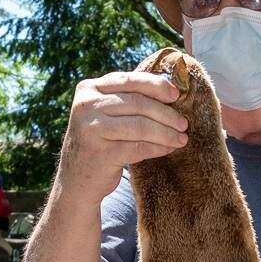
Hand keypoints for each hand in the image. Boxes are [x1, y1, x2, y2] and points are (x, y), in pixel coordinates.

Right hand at [58, 69, 188, 201]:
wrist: (76, 180)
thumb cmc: (99, 142)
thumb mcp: (104, 114)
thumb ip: (126, 99)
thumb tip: (170, 90)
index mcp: (88, 88)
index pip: (128, 81)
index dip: (156, 85)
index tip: (176, 94)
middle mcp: (86, 105)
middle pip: (137, 103)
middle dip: (165, 113)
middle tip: (184, 123)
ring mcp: (91, 129)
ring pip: (140, 126)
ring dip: (165, 133)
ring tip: (181, 139)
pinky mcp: (100, 153)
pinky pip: (138, 147)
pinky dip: (157, 148)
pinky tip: (168, 149)